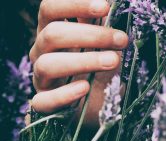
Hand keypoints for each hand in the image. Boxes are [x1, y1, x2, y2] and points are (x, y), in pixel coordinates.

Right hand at [29, 0, 127, 125]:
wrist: (99, 99)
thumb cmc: (101, 64)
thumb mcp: (104, 43)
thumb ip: (103, 25)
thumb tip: (113, 5)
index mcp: (53, 29)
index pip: (50, 8)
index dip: (74, 4)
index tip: (105, 7)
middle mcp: (42, 50)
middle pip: (53, 34)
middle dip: (91, 35)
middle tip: (122, 40)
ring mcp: (41, 77)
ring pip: (48, 64)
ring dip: (84, 61)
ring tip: (113, 61)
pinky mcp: (44, 102)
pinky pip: (43, 101)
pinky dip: (65, 94)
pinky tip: (85, 87)